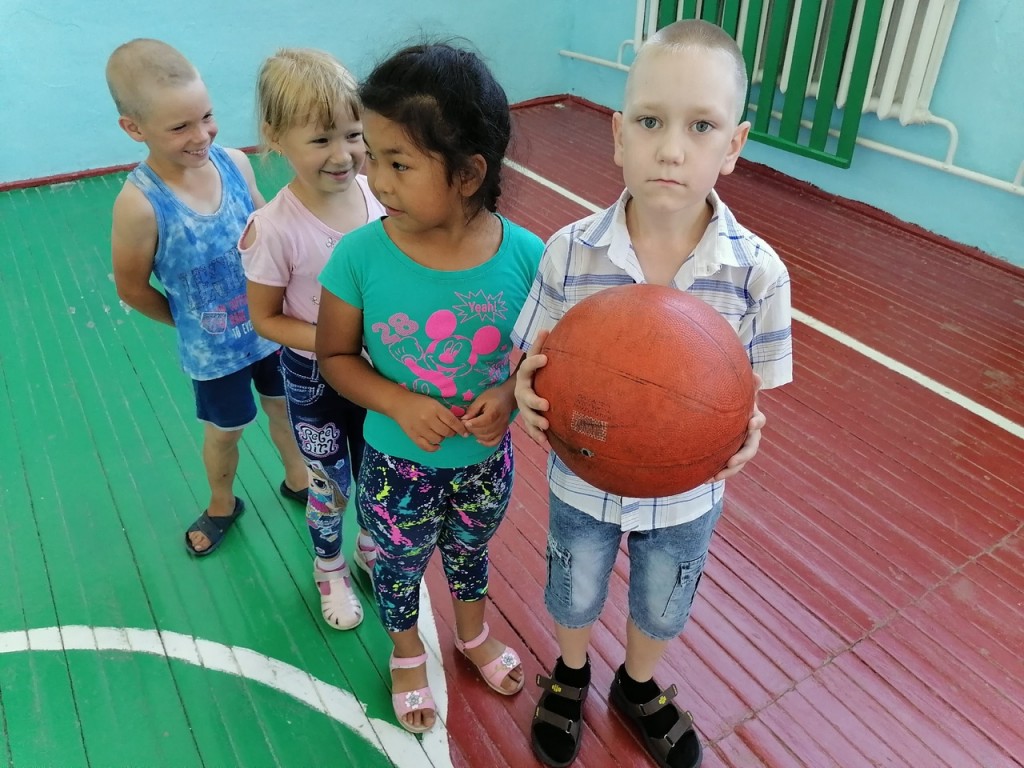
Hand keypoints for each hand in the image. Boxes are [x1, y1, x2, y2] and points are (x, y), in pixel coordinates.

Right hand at [391, 390, 468, 451]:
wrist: (399, 403)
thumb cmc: (419, 402)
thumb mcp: (434, 403)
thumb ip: (445, 413)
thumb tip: (459, 425)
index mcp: (435, 408)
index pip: (452, 421)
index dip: (461, 429)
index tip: (465, 433)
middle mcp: (428, 419)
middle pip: (446, 432)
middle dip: (451, 433)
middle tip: (449, 430)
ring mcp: (420, 429)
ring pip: (438, 440)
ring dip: (441, 438)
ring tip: (438, 433)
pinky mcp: (413, 436)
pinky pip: (426, 447)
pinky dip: (433, 448)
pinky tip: (436, 445)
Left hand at [462, 383, 515, 446]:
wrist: (508, 398)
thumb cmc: (494, 396)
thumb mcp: (481, 398)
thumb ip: (473, 409)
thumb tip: (464, 419)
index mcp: (495, 411)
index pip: (483, 421)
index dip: (473, 424)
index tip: (464, 422)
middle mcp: (500, 422)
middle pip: (485, 431)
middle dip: (473, 429)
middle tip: (466, 425)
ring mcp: (502, 428)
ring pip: (488, 437)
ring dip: (477, 435)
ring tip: (472, 429)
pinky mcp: (503, 432)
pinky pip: (495, 442)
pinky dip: (486, 443)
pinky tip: (479, 439)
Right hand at [514, 330, 550, 448]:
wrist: (523, 390)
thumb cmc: (534, 373)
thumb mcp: (535, 359)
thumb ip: (538, 347)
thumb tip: (545, 328)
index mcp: (525, 376)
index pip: (527, 367)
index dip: (535, 362)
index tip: (546, 358)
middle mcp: (522, 392)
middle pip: (526, 397)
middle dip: (535, 401)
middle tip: (546, 404)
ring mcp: (524, 407)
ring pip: (527, 415)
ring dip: (535, 421)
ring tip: (546, 425)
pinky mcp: (529, 419)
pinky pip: (531, 429)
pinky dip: (537, 435)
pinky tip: (545, 441)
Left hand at [710, 373, 764, 481]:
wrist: (719, 414)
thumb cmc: (730, 398)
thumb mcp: (736, 390)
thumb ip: (745, 384)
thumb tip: (757, 376)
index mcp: (752, 418)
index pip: (759, 420)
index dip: (757, 422)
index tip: (751, 423)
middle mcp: (749, 435)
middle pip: (751, 448)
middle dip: (742, 456)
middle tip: (732, 462)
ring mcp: (739, 447)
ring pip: (738, 462)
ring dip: (729, 471)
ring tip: (716, 476)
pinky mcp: (727, 456)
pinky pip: (725, 468)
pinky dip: (717, 473)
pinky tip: (704, 479)